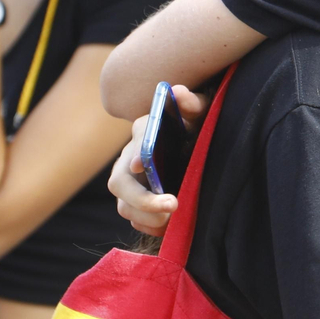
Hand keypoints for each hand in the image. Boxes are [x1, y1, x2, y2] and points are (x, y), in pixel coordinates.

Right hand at [107, 84, 207, 235]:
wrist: (193, 147)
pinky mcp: (134, 203)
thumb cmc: (194, 128)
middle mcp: (129, 158)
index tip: (141, 165)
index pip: (134, 142)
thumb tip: (177, 92)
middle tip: (172, 205)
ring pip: (124, 206)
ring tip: (172, 219)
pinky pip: (134, 220)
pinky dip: (149, 226)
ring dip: (146, 216)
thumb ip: (192, 104)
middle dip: (142, 199)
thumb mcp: (199, 114)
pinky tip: (168, 225)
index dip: (135, 154)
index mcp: (144, 132)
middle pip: (119, 183)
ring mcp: (129, 183)